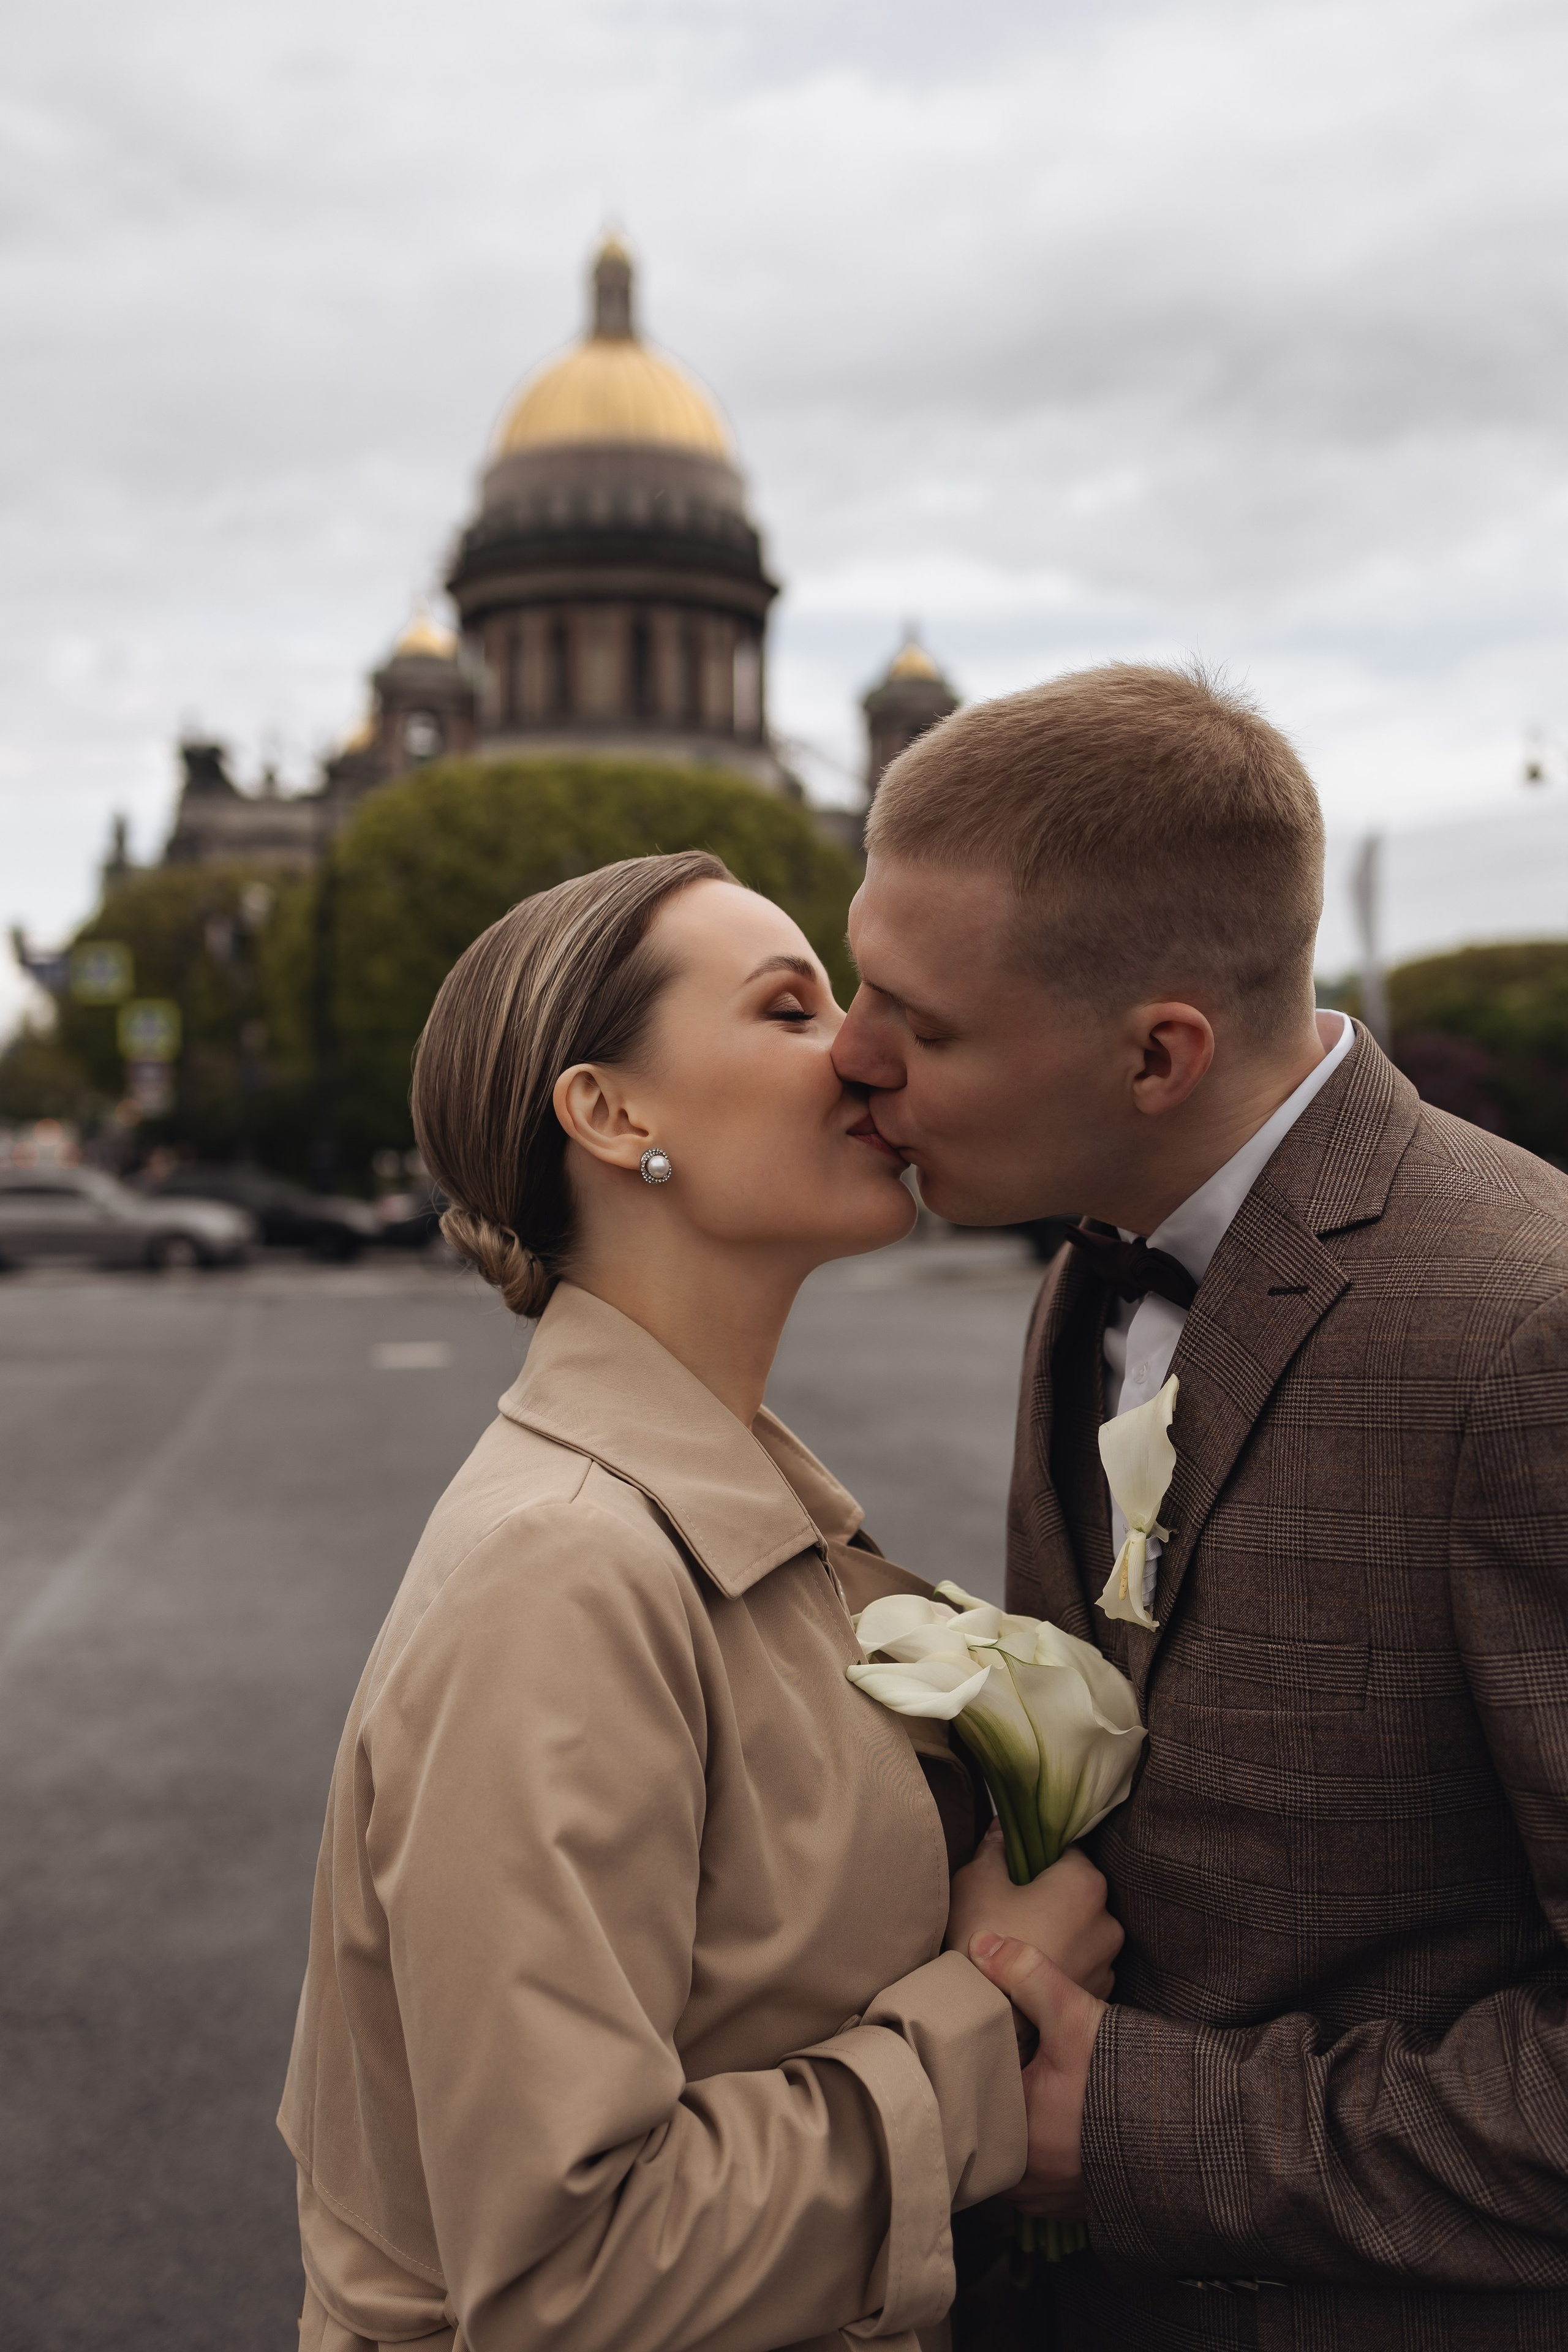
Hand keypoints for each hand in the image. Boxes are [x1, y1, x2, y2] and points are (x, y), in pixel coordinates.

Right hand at [946, 1825, 1122, 1999]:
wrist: (986, 2017)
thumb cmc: (983, 1939)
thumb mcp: (977, 1880)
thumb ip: (994, 1848)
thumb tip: (1002, 1829)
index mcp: (1085, 1882)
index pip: (1066, 1850)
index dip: (1037, 1855)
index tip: (1014, 1869)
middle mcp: (1107, 1920)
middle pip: (1076, 1891)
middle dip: (1050, 1894)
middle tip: (1012, 1906)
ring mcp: (1106, 1961)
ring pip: (1080, 1929)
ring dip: (1058, 1930)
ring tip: (1020, 1940)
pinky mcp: (1098, 1994)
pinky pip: (1081, 1963)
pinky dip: (1062, 1961)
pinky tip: (1031, 1969)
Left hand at [968, 1932, 1104, 2219]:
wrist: (1192, 2131)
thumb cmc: (1127, 2077)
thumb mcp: (1076, 2017)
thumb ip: (1029, 1977)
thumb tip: (982, 1945)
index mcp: (1016, 2137)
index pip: (968, 2108)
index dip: (967, 2078)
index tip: (967, 2056)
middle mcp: (1028, 2180)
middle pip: (986, 2141)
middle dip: (987, 2110)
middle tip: (993, 2074)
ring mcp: (1052, 2199)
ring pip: (1010, 2165)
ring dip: (1013, 2138)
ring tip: (1019, 2100)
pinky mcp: (1076, 2207)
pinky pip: (1038, 2185)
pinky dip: (1039, 2160)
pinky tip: (1048, 2130)